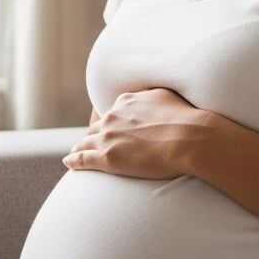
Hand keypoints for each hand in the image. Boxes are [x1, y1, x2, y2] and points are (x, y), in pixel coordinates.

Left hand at [62, 88, 208, 178]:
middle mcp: (113, 117)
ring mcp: (108, 137)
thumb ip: (151, 97)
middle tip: (91, 143)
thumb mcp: (166, 96)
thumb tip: (149, 96)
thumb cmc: (186, 119)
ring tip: (76, 152)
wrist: (190, 139)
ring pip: (87, 142)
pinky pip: (83, 158)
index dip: (110, 122)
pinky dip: (74, 160)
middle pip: (97, 127)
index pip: (112, 112)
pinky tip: (68, 162)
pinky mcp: (107, 158)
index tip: (110, 128)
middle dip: (95, 134)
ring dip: (81, 146)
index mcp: (126, 102)